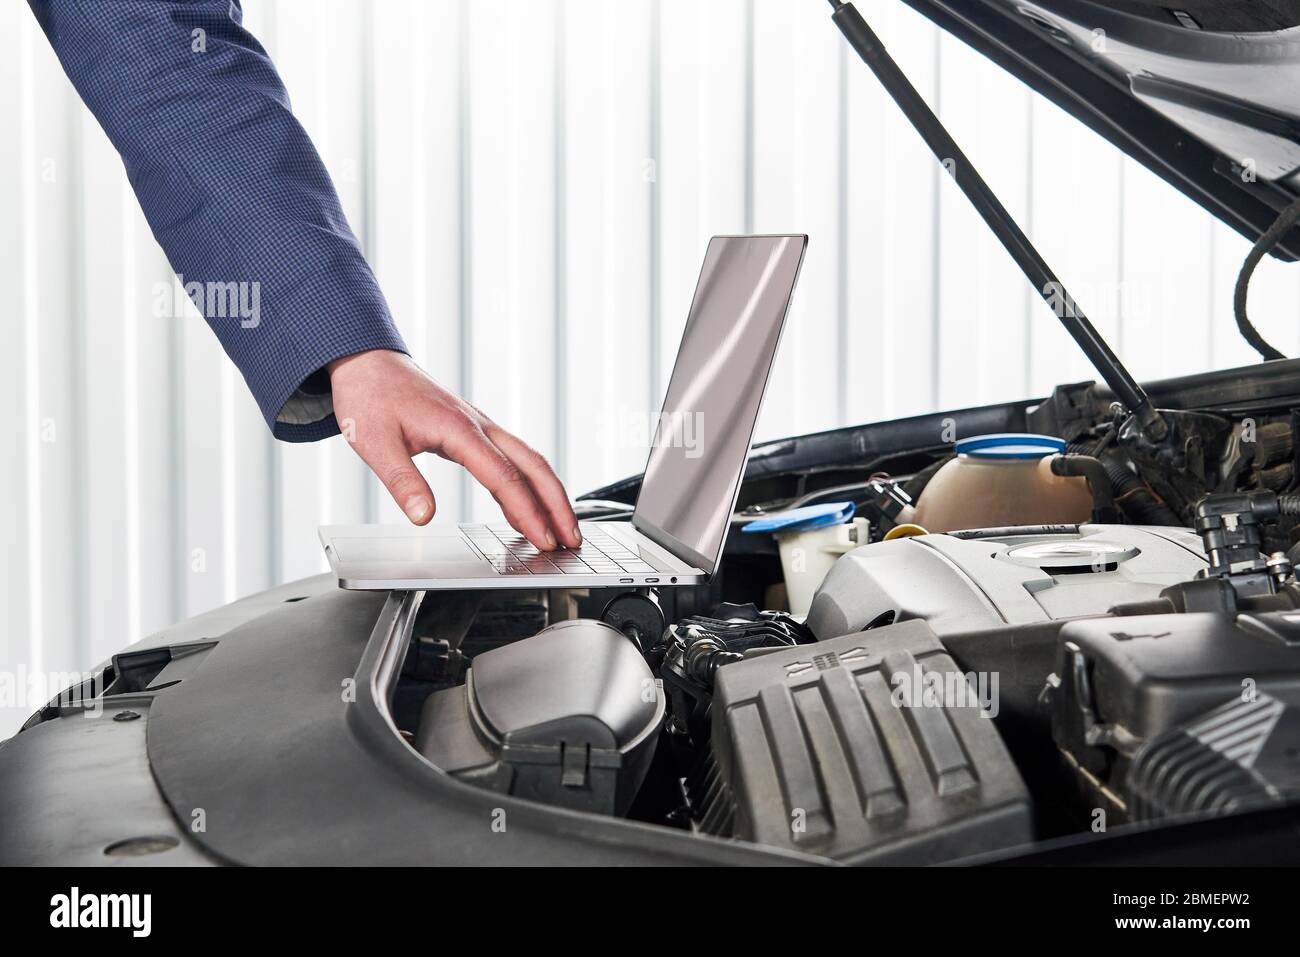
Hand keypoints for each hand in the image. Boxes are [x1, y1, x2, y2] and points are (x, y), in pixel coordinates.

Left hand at [328, 349, 580, 551]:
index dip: (528, 511)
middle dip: (557, 504)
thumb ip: (403, 481)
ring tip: (562, 529)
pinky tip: (527, 509)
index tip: (542, 538)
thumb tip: (423, 516)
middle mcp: (479, 426)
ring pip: (529, 461)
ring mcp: (480, 427)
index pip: (505, 477)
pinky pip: (511, 460)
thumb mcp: (375, 443)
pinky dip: (527, 486)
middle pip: (534, 466)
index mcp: (459, 429)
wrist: (369, 364)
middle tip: (572, 538)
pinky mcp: (474, 432)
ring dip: (549, 495)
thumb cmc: (371, 398)